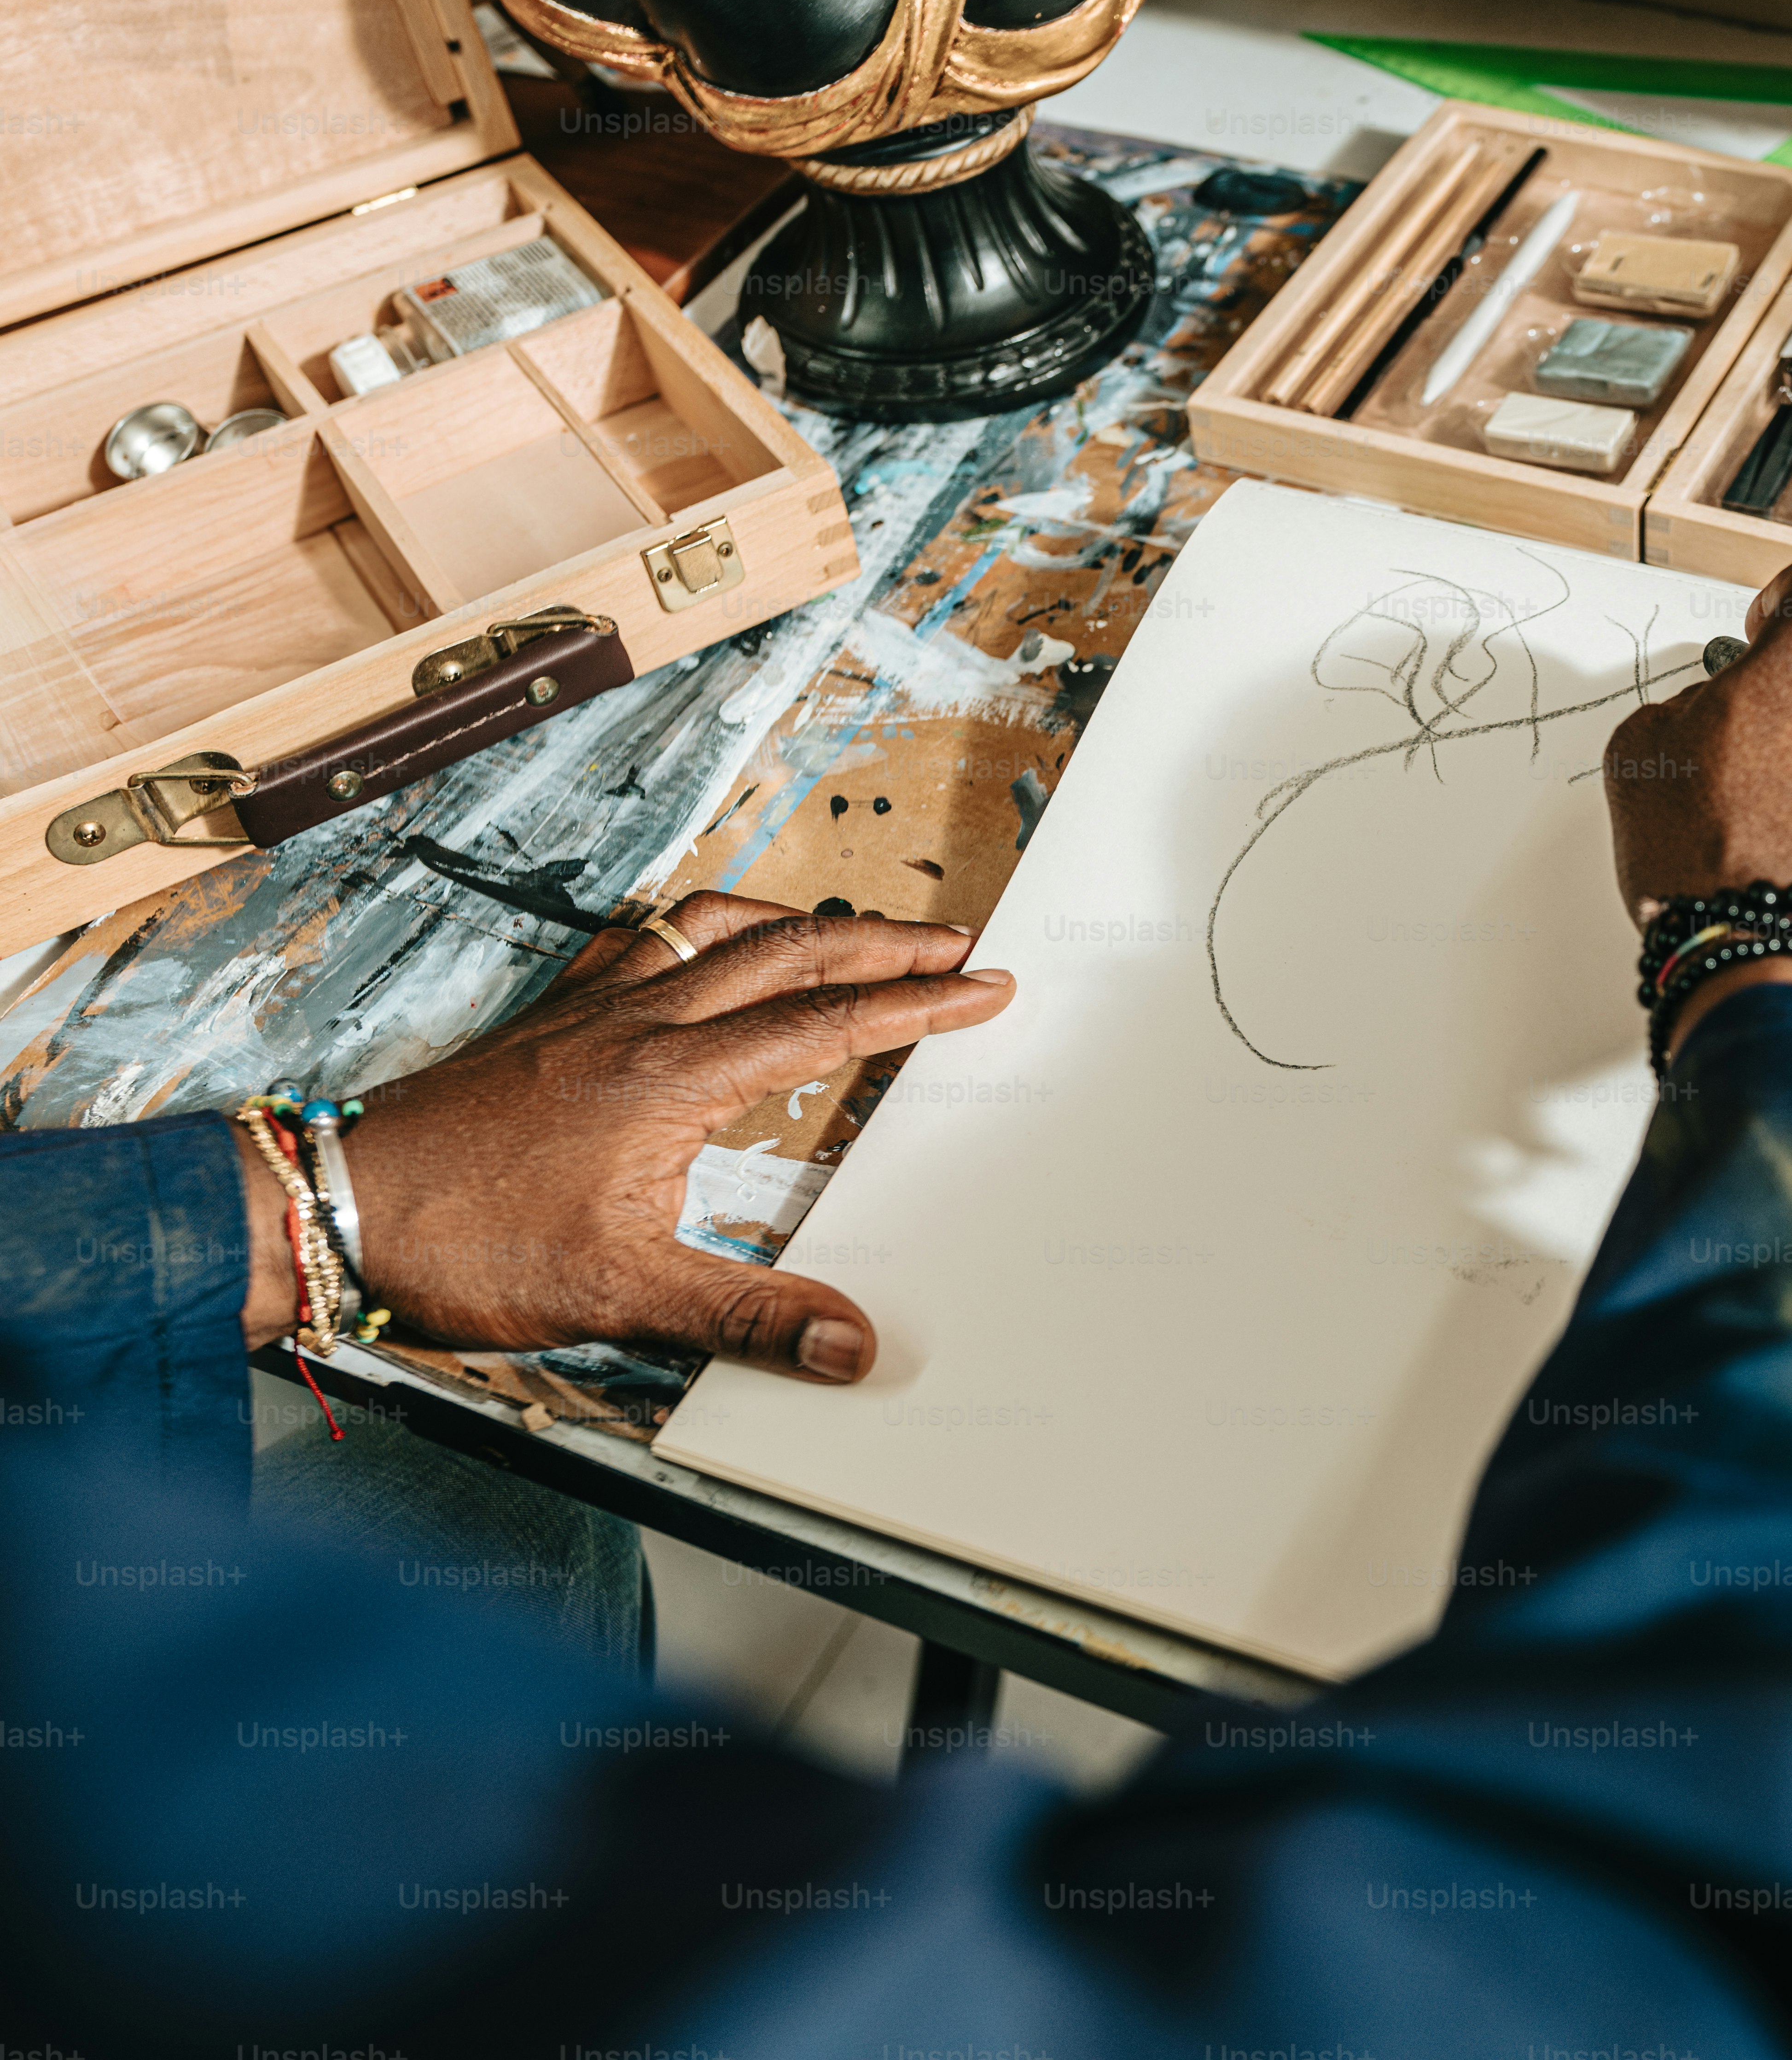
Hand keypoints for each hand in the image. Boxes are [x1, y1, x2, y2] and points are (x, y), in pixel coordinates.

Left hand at [241, 894, 1013, 1381]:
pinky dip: (696, 926)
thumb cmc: (462, 1245)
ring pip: (715, 929)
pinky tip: (703, 941)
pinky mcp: (546, 1016)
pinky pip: (640, 939)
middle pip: (788, 954)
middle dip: (884, 943)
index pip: (826, 1025)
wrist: (332, 1206)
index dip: (916, 1006)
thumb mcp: (618, 1295)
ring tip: (850, 929)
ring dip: (797, 922)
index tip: (982, 987)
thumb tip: (851, 1348)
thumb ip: (746, 1316)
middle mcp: (638, 1022)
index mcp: (673, 1079)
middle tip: (953, 940)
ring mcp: (587, 1009)